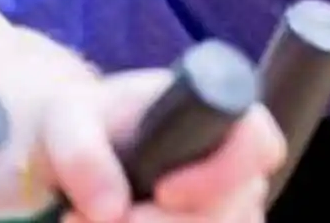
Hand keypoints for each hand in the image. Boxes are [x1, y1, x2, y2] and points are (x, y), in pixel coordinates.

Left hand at [0, 30, 285, 222]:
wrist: (79, 152)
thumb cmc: (88, 122)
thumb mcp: (70, 120)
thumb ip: (84, 155)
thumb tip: (110, 211)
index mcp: (224, 116)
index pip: (260, 146)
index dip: (221, 175)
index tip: (163, 191)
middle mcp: (238, 165)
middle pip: (237, 210)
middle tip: (106, 220)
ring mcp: (230, 207)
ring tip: (84, 222)